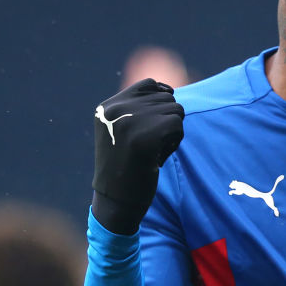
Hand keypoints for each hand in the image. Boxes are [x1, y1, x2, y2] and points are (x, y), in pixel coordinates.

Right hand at [91, 78, 183, 233]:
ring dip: (173, 131)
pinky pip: (178, 125)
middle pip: (166, 97)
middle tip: (152, 145)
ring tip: (155, 151)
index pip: (148, 84)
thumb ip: (139, 109)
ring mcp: (129, 121)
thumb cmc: (125, 167)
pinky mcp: (145, 136)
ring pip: (175, 110)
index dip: (163, 100)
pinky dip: (175, 142)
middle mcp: (116, 109)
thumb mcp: (123, 131)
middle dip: (167, 120)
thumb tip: (169, 90)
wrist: (116, 201)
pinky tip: (159, 158)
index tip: (158, 125)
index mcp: (107, 107)